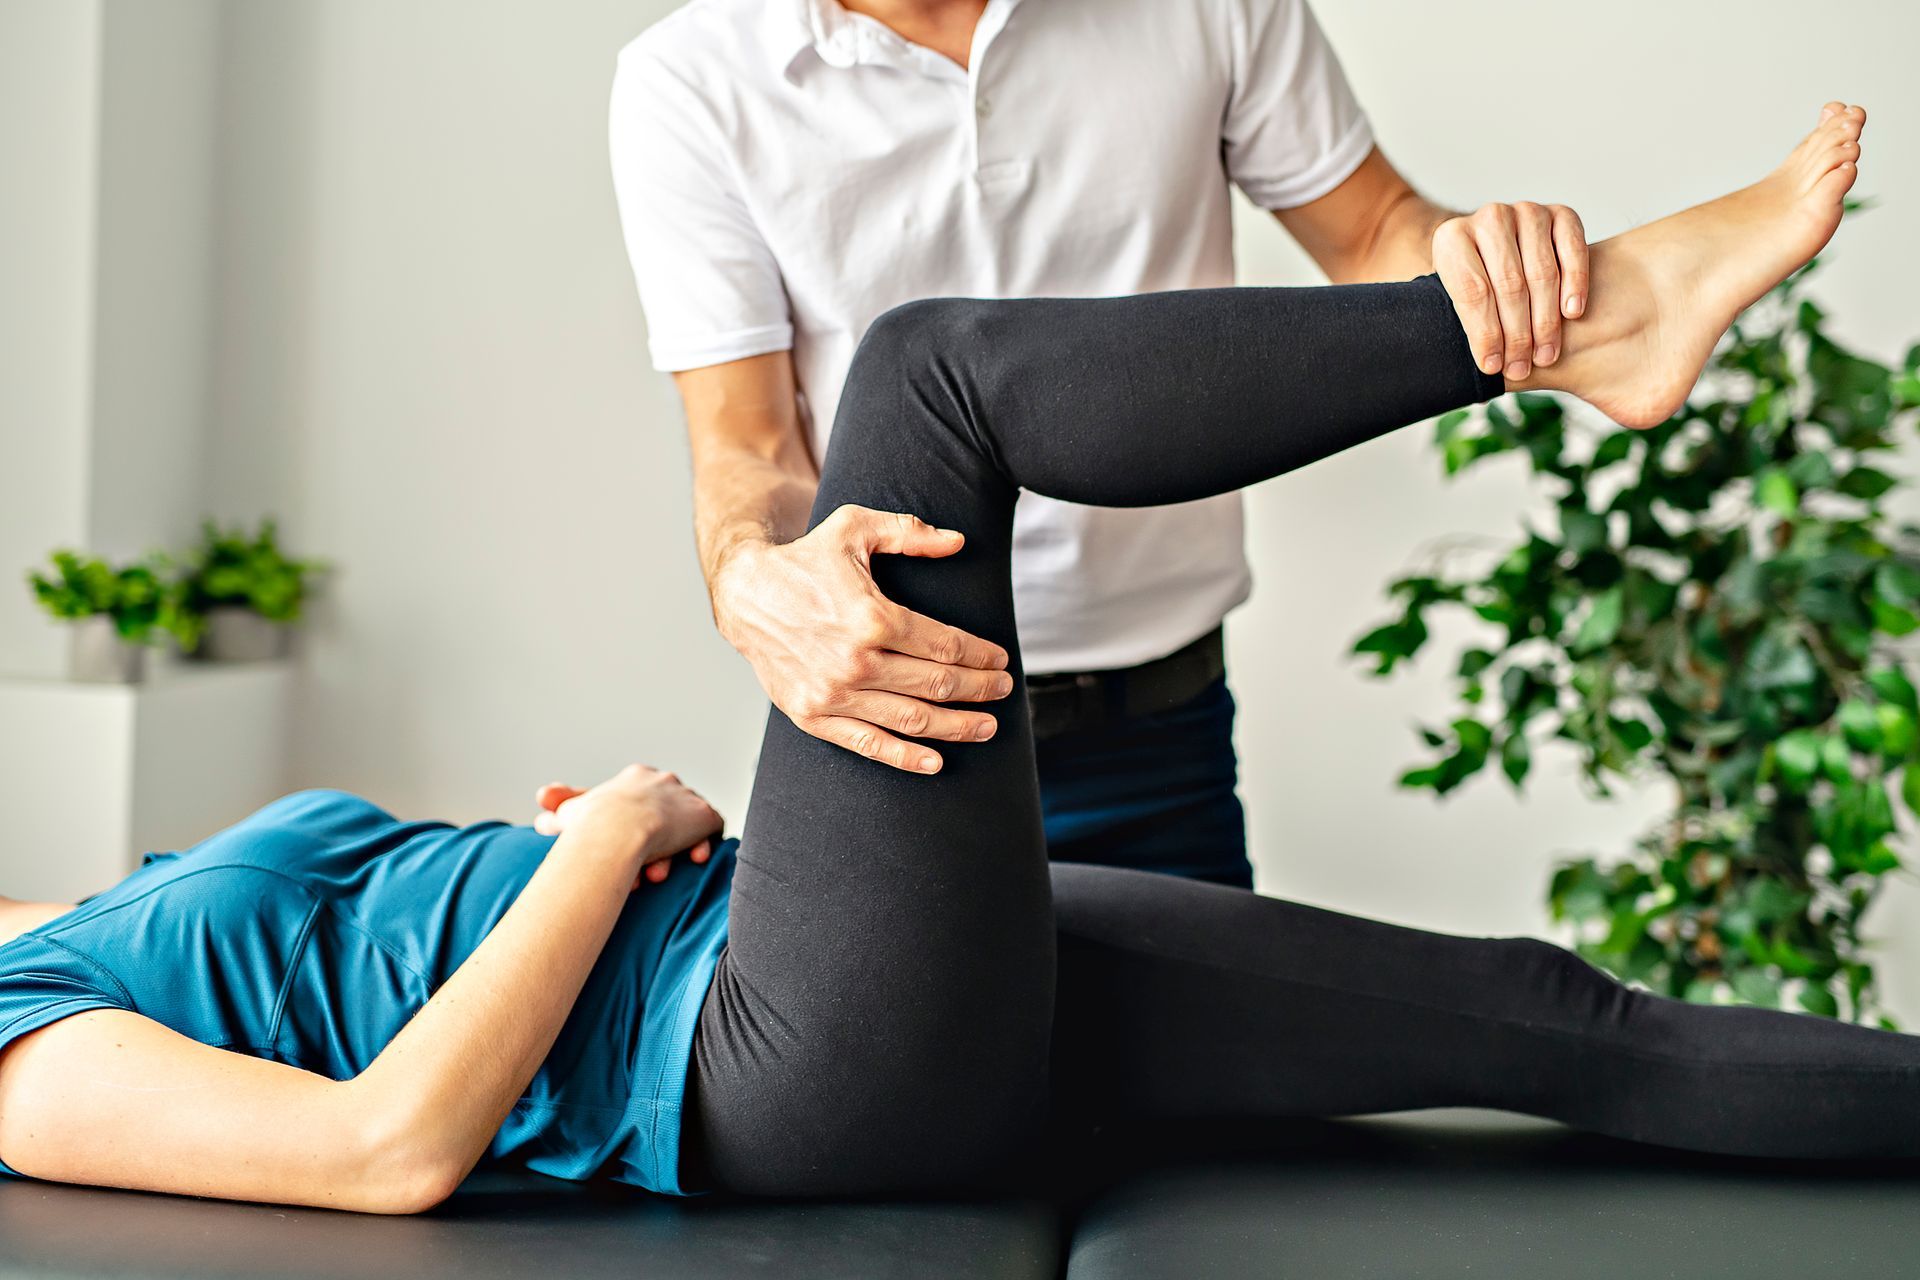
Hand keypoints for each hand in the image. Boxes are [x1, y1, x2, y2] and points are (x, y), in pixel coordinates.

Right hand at [532, 767, 721, 885]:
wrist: (618, 827)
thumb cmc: (589, 822)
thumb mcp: (569, 813)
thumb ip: (558, 807)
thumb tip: (542, 811)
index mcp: (636, 777)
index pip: (639, 806)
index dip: (632, 833)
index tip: (623, 857)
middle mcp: (664, 781)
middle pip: (663, 819)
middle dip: (649, 848)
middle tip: (639, 874)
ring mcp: (687, 797)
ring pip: (684, 829)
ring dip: (669, 854)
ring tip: (656, 875)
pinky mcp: (704, 815)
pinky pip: (708, 833)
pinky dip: (700, 848)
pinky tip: (690, 861)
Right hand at [712, 504, 1013, 773]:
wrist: (744, 594)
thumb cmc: (804, 560)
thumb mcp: (855, 528)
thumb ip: (909, 532)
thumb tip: (958, 542)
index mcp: (871, 618)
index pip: (944, 646)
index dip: (980, 655)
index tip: (1001, 659)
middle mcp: (856, 662)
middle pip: (936, 684)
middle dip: (979, 690)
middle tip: (1003, 690)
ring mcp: (834, 694)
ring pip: (912, 720)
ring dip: (957, 726)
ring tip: (987, 727)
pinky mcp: (813, 715)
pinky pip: (868, 744)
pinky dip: (905, 757)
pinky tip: (936, 762)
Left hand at [1433, 202, 1588, 381]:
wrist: (1496, 246)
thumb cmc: (1474, 283)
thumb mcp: (1455, 299)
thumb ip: (1466, 322)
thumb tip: (1488, 364)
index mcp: (1452, 238)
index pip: (1472, 291)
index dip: (1485, 333)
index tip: (1493, 366)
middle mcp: (1489, 218)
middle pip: (1509, 284)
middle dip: (1517, 334)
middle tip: (1521, 367)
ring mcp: (1527, 212)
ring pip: (1541, 272)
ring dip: (1545, 320)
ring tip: (1545, 354)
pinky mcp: (1561, 213)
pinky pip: (1573, 250)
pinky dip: (1575, 283)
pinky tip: (1572, 314)